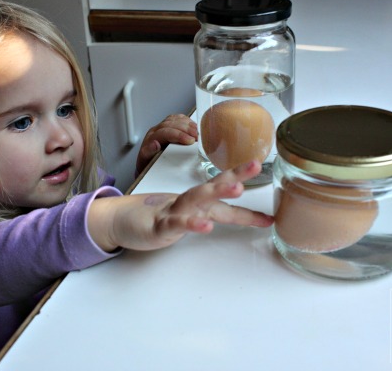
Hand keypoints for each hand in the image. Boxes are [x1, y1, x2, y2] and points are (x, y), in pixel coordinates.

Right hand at [89, 160, 273, 251]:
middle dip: (236, 176)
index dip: (250, 211)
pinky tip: (204, 225)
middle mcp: (188, 204)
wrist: (120, 221)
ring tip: (236, 188)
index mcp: (197, 205)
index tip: (272, 218)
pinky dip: (190, 224)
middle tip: (256, 165)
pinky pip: (175, 224)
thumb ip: (207, 215)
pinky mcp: (158, 226)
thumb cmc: (154, 218)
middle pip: (213, 187)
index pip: (227, 206)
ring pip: (195, 199)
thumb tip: (231, 216)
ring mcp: (172, 212)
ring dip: (216, 192)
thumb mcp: (187, 217)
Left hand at [136, 114, 197, 176]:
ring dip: (188, 125)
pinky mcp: (168, 125)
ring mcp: (162, 126)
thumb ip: (149, 152)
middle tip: (197, 137)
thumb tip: (155, 144)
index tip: (190, 140)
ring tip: (198, 132)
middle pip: (172, 124)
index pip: (165, 132)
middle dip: (186, 129)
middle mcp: (156, 130)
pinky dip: (187, 121)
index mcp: (150, 138)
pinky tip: (194, 126)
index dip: (179, 135)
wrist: (148, 163)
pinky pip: (177, 118)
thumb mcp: (147, 162)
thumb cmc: (149, 163)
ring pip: (175, 119)